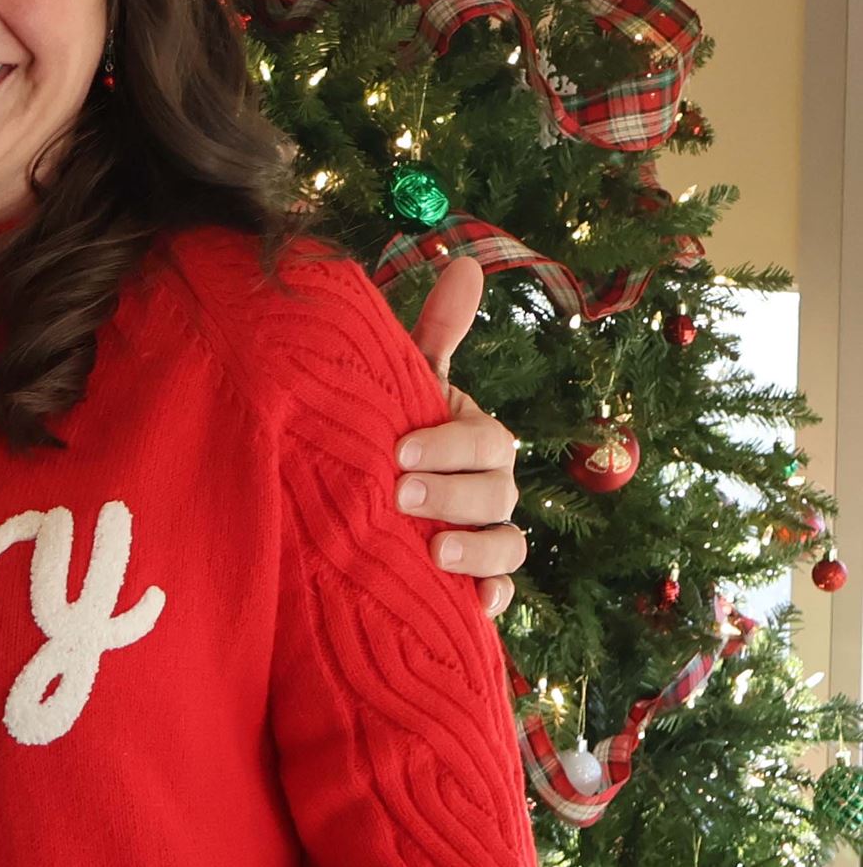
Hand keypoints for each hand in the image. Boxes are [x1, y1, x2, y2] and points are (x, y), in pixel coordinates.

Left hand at [396, 256, 525, 618]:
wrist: (359, 502)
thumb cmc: (387, 433)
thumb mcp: (405, 387)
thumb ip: (435, 334)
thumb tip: (465, 263)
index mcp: (475, 439)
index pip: (486, 440)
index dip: (451, 445)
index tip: (398, 451)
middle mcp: (491, 488)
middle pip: (499, 493)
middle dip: (454, 494)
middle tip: (400, 497)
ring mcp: (486, 536)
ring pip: (509, 544)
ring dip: (478, 549)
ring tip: (435, 552)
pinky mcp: (473, 581)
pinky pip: (500, 594)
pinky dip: (492, 598)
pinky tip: (473, 603)